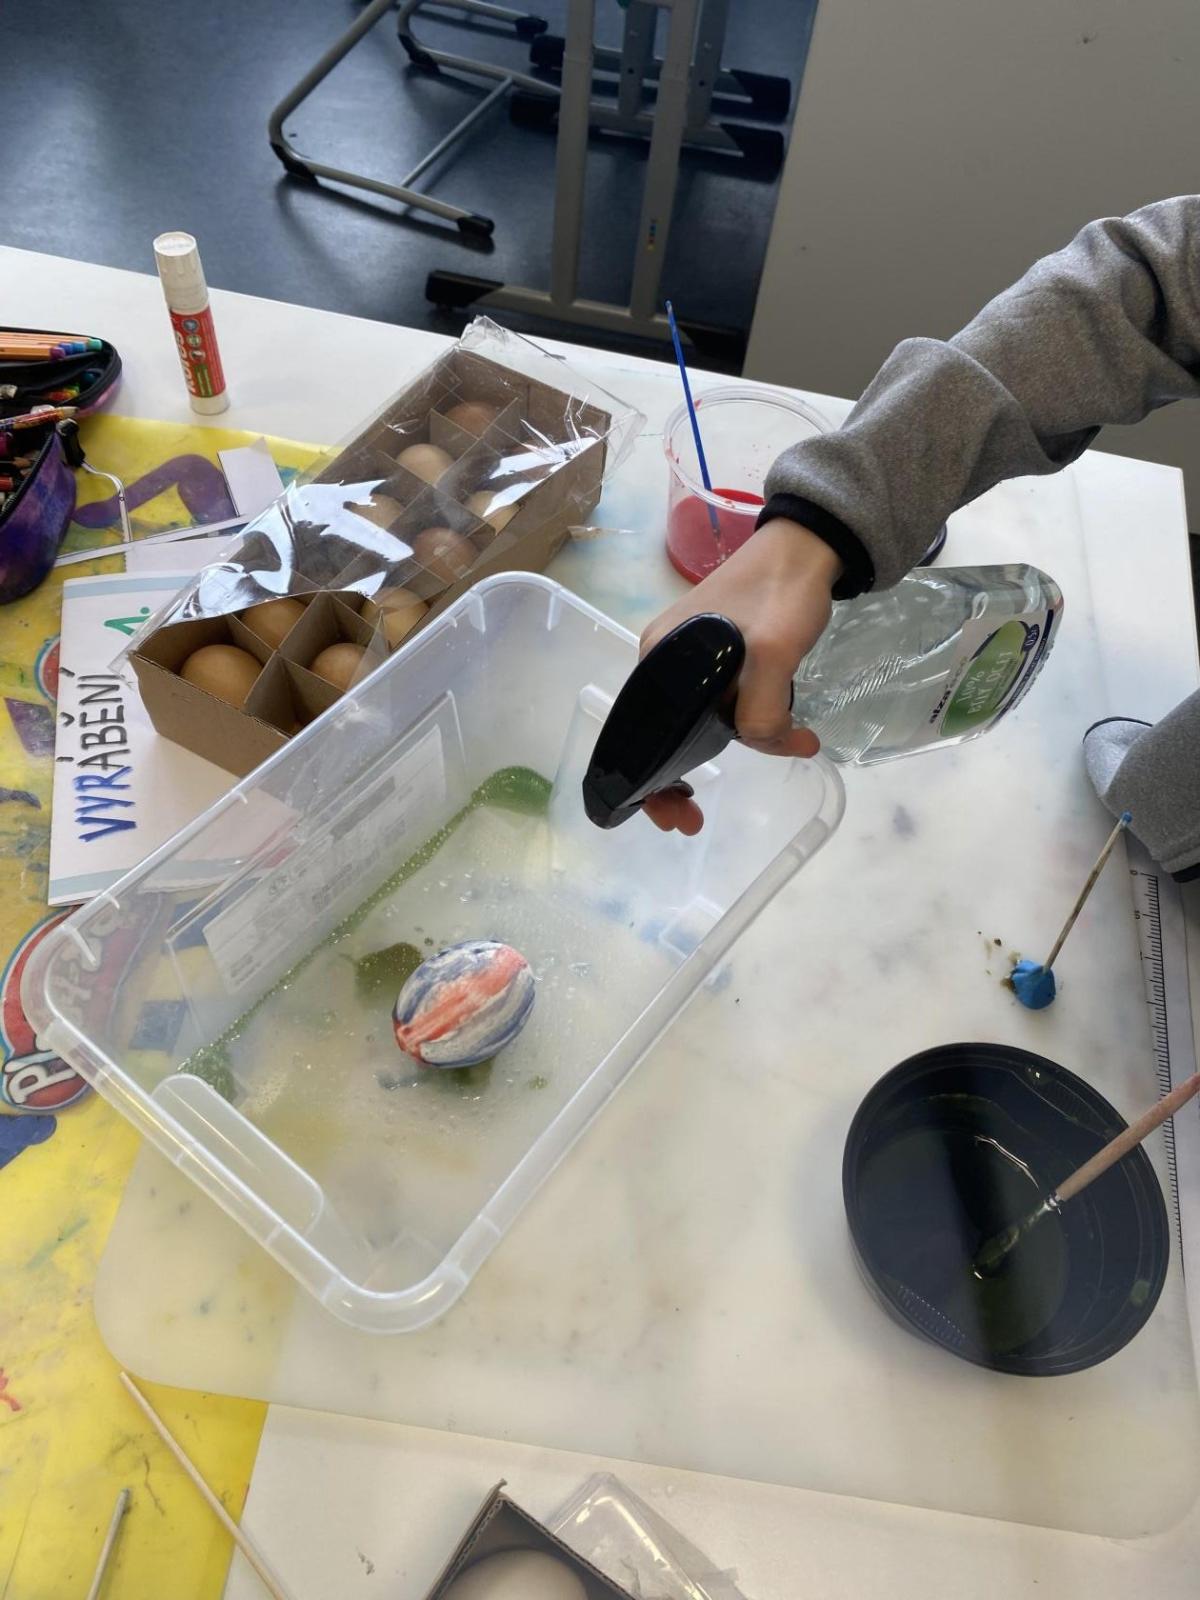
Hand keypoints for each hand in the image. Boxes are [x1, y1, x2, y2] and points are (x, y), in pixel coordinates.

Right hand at [639, 519, 841, 833]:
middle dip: (673, 782)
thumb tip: (772, 747)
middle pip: (660, 736)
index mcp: (658, 660)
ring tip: (745, 773)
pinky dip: (735, 727)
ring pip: (695, 723)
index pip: (638, 737)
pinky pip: (718, 704)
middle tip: (693, 820)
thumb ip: (762, 712)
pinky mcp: (719, 654)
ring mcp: (691, 658)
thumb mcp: (773, 654)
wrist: (809, 545)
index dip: (649, 783)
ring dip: (715, 752)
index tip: (674, 815)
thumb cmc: (780, 593)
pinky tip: (766, 735)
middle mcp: (663, 662)